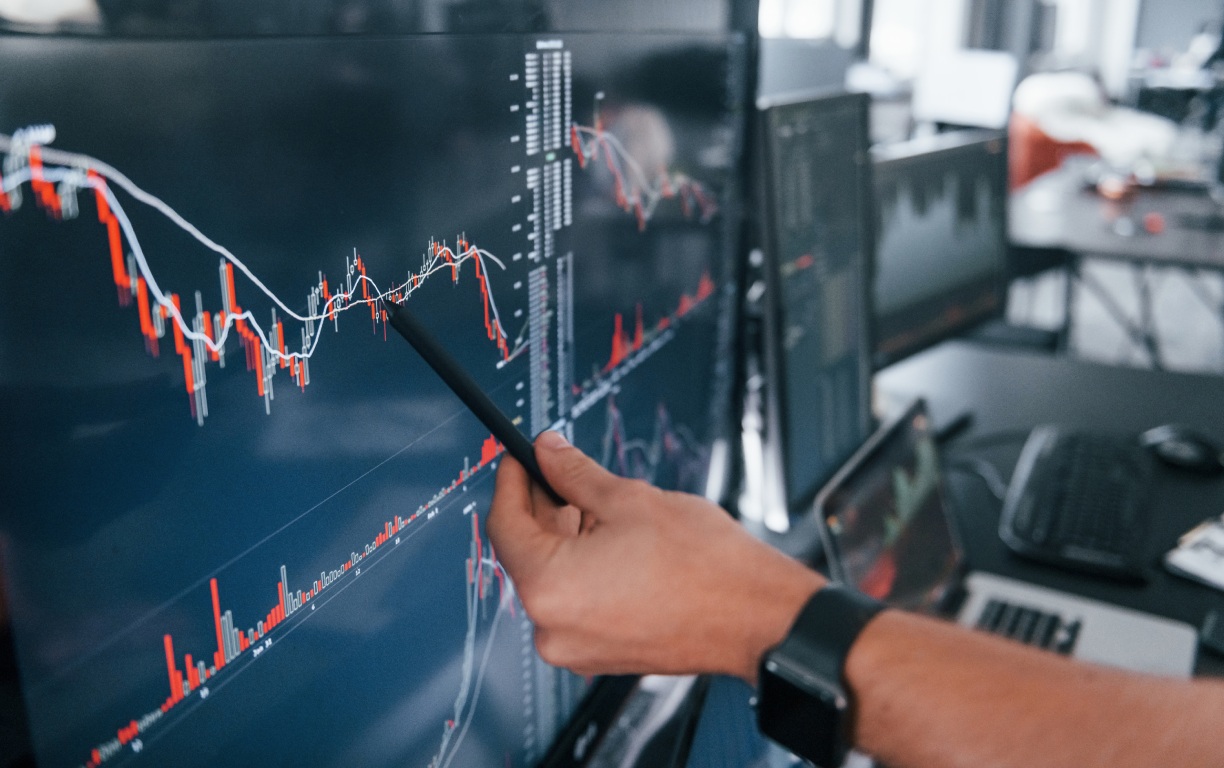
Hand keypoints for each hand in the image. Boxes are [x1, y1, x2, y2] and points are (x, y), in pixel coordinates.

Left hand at [487, 431, 824, 681]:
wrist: (757, 616)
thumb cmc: (704, 568)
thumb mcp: (628, 499)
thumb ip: (574, 473)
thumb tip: (549, 452)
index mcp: (549, 588)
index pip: (504, 525)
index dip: (511, 483)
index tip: (519, 460)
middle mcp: (552, 629)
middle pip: (527, 553)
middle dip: (543, 508)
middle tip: (562, 472)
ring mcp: (576, 649)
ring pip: (553, 578)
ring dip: (567, 538)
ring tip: (602, 506)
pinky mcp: (601, 655)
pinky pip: (575, 602)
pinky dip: (584, 569)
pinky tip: (612, 541)